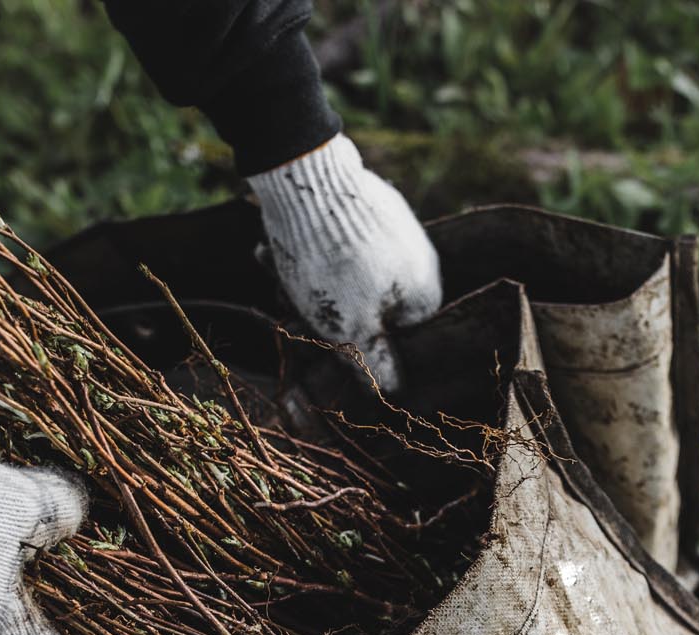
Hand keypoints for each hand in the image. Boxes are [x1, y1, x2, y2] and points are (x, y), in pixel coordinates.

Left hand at [247, 133, 441, 391]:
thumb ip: (373, 363)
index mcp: (425, 292)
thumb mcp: (348, 329)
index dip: (355, 344)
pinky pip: (336, 239)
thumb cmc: (331, 265)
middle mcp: (418, 259)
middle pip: (364, 304)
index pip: (395, 338)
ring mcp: (393, 227)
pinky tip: (274, 247)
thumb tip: (394, 394)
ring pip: (344, 273)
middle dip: (319, 309)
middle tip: (285, 302)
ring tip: (273, 268)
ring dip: (304, 280)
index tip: (320, 340)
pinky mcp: (364, 201)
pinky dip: (306, 249)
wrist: (305, 177)